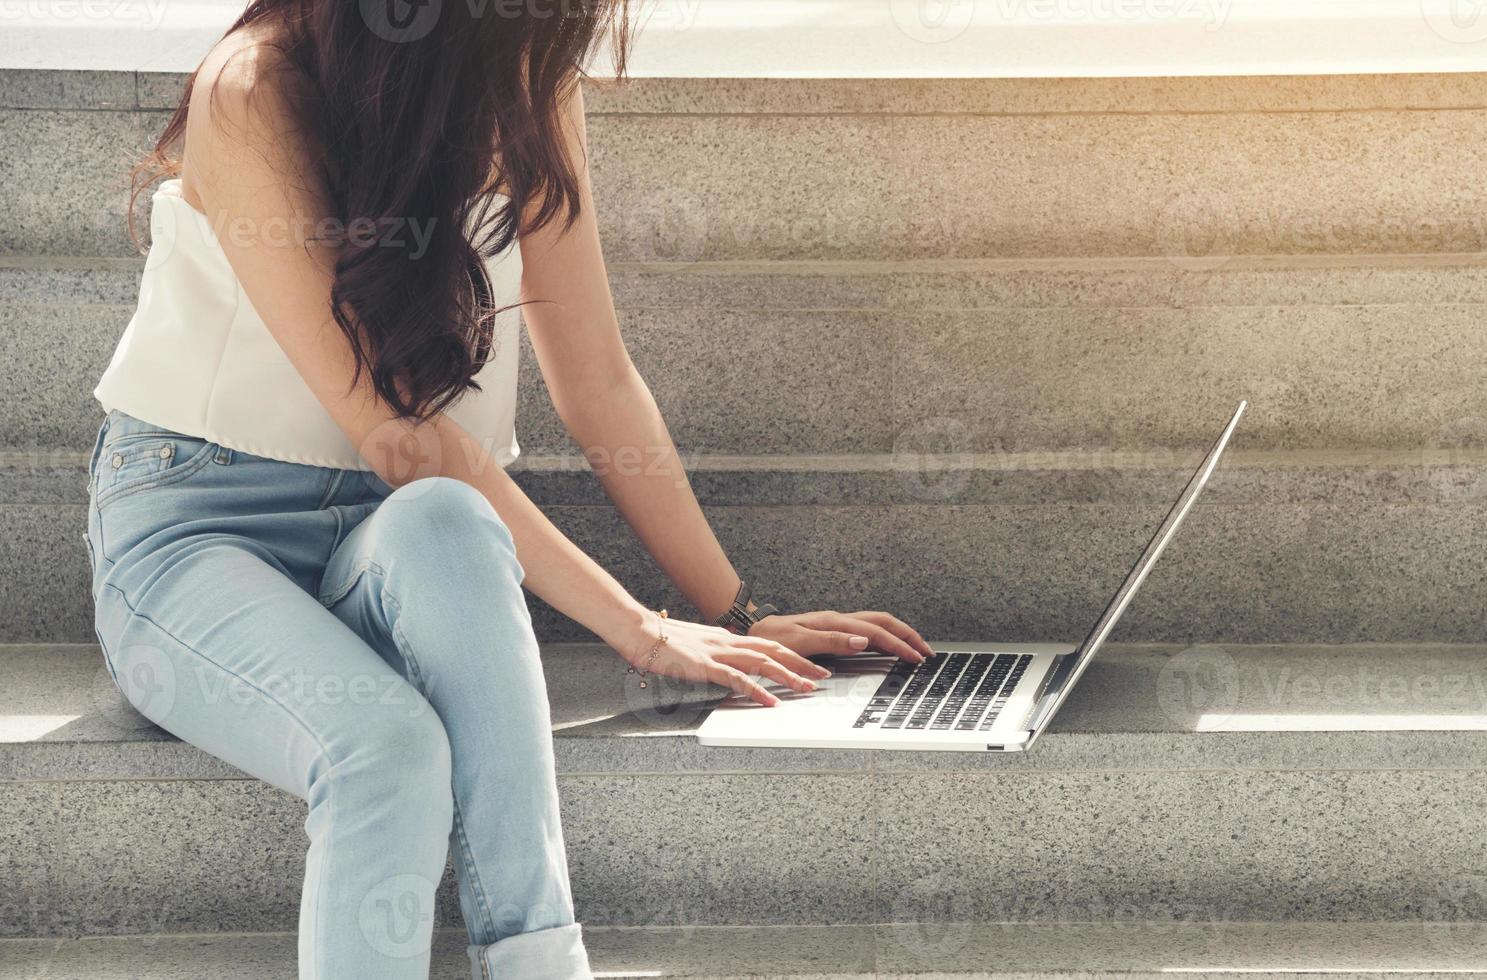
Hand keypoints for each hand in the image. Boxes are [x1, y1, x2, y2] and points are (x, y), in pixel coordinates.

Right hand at [618, 613, 831, 706]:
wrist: (637, 629)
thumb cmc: (660, 640)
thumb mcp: (695, 646)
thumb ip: (714, 653)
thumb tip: (728, 663)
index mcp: (726, 638)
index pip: (768, 644)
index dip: (793, 654)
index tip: (812, 665)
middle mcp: (727, 642)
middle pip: (774, 650)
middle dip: (801, 663)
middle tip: (824, 676)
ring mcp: (717, 653)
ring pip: (762, 662)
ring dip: (788, 676)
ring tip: (807, 688)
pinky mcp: (704, 665)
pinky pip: (736, 679)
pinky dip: (757, 690)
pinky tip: (770, 702)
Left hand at [747, 610, 933, 662]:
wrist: (756, 630)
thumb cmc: (774, 638)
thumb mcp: (801, 642)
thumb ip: (833, 641)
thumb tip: (863, 641)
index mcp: (835, 622)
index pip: (877, 632)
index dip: (900, 644)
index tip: (916, 657)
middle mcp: (840, 620)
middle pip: (884, 622)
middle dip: (908, 635)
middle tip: (927, 652)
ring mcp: (839, 623)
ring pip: (878, 623)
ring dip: (899, 634)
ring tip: (916, 648)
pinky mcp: (836, 629)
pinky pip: (868, 629)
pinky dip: (886, 637)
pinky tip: (891, 645)